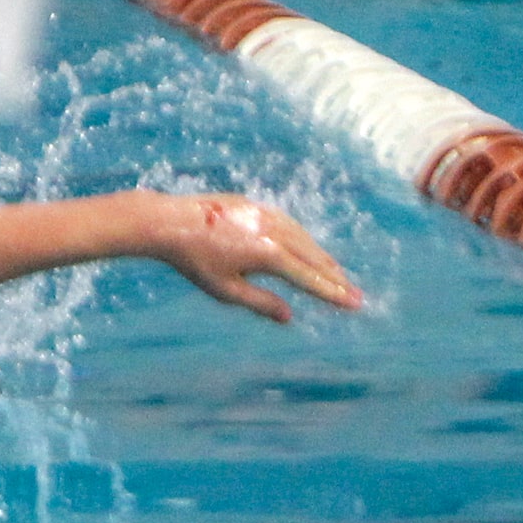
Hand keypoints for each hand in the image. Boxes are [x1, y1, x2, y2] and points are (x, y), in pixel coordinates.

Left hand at [143, 194, 361, 324]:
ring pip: (303, 238)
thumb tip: (290, 316)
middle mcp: (273, 231)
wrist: (167, 222)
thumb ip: (260, 303)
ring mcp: (265, 214)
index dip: (333, 293)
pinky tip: (307, 249)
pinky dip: (303, 239)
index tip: (355, 304)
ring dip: (321, 257)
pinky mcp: (255, 205)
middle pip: (313, 257)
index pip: (309, 278)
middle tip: (355, 295)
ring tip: (337, 275)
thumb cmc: (193, 261)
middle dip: (335, 277)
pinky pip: (288, 225)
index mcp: (268, 254)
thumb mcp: (225, 289)